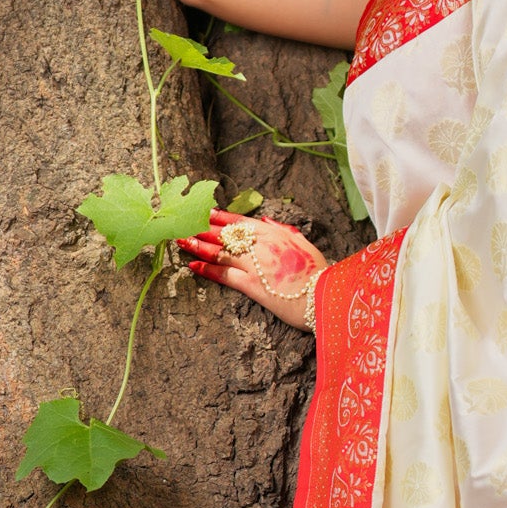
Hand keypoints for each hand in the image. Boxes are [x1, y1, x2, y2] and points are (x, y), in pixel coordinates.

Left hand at [180, 212, 328, 330]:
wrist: (324, 295)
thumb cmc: (318, 272)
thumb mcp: (304, 244)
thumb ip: (283, 230)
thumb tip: (265, 221)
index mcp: (272, 234)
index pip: (239, 221)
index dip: (219, 217)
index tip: (203, 212)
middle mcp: (260, 245)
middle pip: (224, 234)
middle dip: (201, 229)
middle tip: (182, 224)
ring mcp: (254, 264)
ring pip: (220, 252)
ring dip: (198, 246)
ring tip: (181, 241)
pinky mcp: (251, 285)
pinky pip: (224, 275)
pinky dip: (207, 270)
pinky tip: (192, 266)